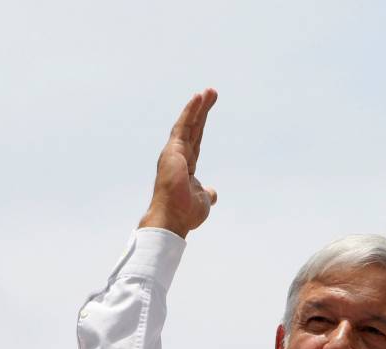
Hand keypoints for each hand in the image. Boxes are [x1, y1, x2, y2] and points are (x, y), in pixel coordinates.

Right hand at [139, 89, 217, 237]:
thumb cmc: (185, 213)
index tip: (207, 111)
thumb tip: (213, 193)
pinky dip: (191, 111)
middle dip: (202, 111)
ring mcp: (173, 153)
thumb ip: (207, 192)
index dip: (202, 126)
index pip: (196, 141)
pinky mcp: (172, 150)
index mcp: (185, 167)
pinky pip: (183, 126)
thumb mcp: (203, 200)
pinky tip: (198, 98)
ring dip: (198, 107)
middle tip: (212, 92)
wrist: (173, 218)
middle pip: (193, 128)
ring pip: (188, 124)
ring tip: (208, 92)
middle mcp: (177, 157)